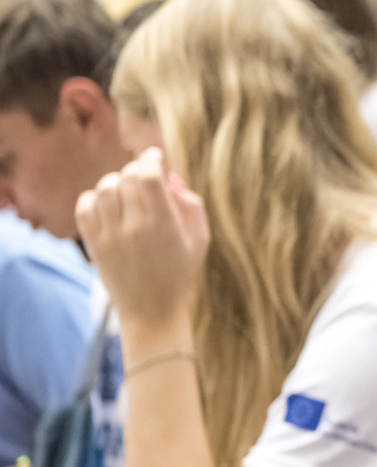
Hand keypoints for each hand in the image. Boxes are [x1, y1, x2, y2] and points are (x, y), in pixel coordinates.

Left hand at [75, 148, 209, 333]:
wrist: (152, 310)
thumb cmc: (180, 272)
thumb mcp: (200, 238)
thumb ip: (190, 203)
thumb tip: (169, 177)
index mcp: (164, 226)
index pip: (149, 177)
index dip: (152, 159)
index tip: (156, 157)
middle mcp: (134, 228)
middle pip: (127, 178)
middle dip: (138, 171)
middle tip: (146, 179)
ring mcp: (110, 236)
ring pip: (104, 188)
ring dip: (117, 183)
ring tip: (128, 195)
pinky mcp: (93, 243)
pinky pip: (85, 205)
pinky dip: (95, 198)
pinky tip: (109, 206)